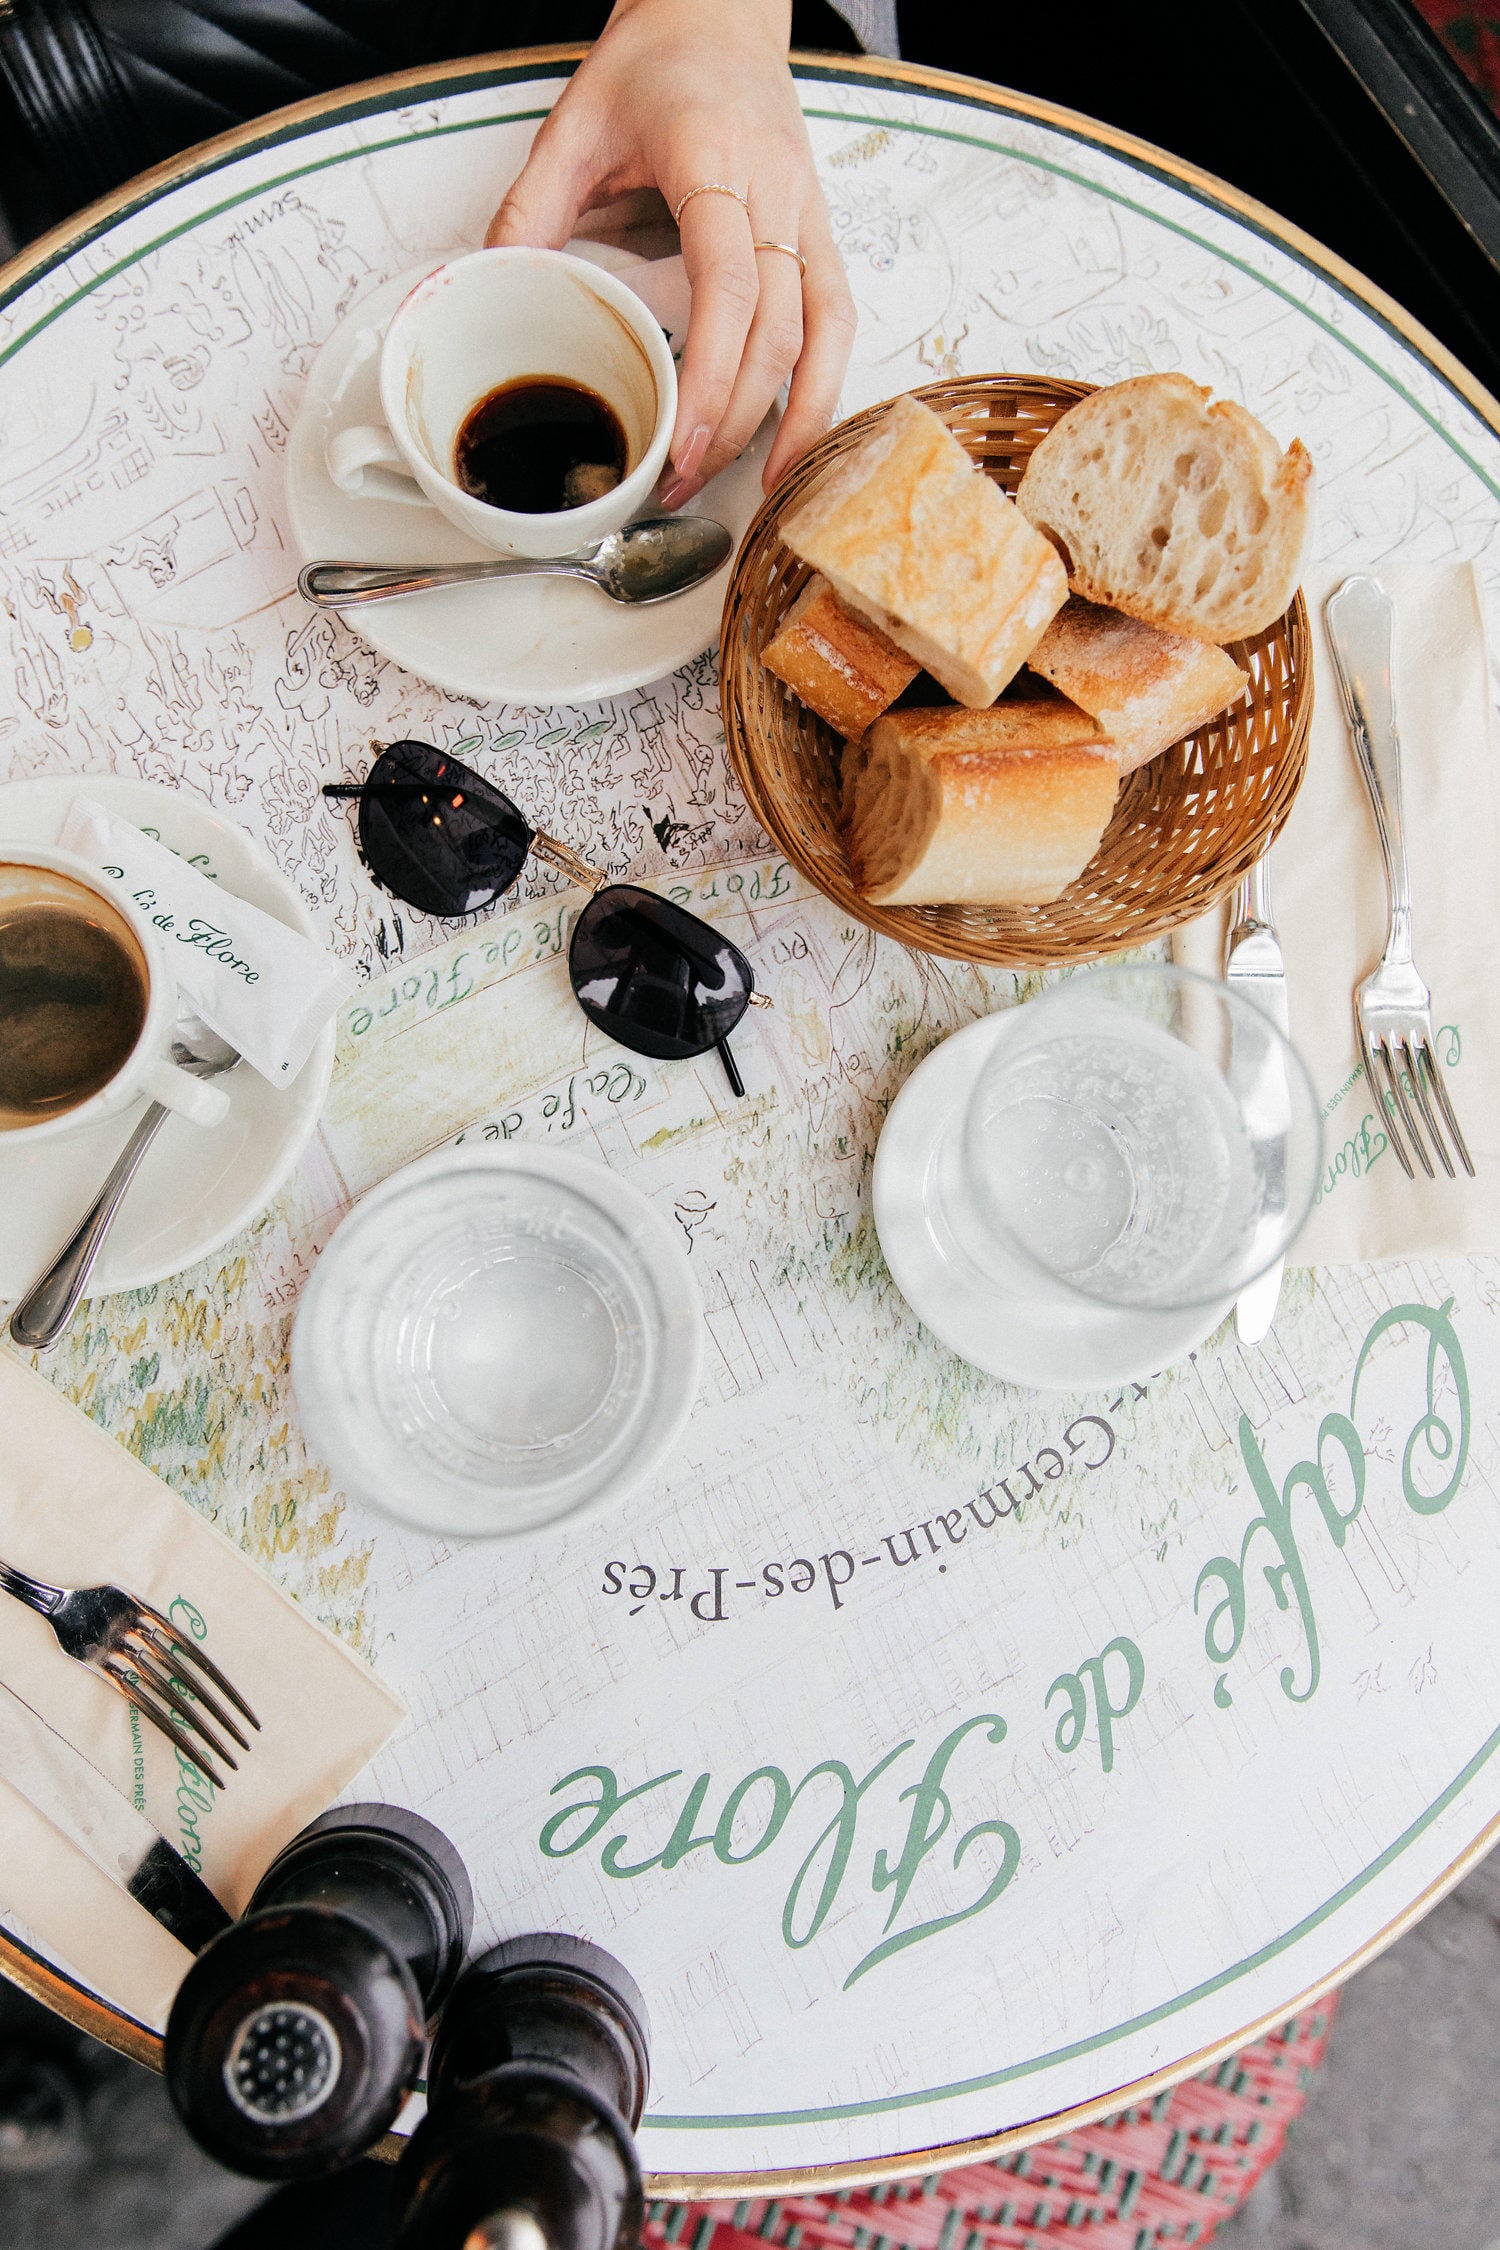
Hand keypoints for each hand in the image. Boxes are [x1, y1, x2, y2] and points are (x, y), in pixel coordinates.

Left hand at [485, 0, 855, 507]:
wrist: (721, 8)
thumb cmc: (658, 57)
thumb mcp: (575, 122)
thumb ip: (531, 208)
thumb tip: (492, 289)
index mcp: (717, 163)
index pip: (729, 286)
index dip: (711, 374)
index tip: (681, 438)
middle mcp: (778, 193)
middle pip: (775, 330)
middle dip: (734, 419)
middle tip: (681, 480)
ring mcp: (808, 215)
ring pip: (825, 334)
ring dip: (796, 418)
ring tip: (760, 486)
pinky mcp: (820, 232)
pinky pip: (839, 320)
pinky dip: (825, 385)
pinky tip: (798, 438)